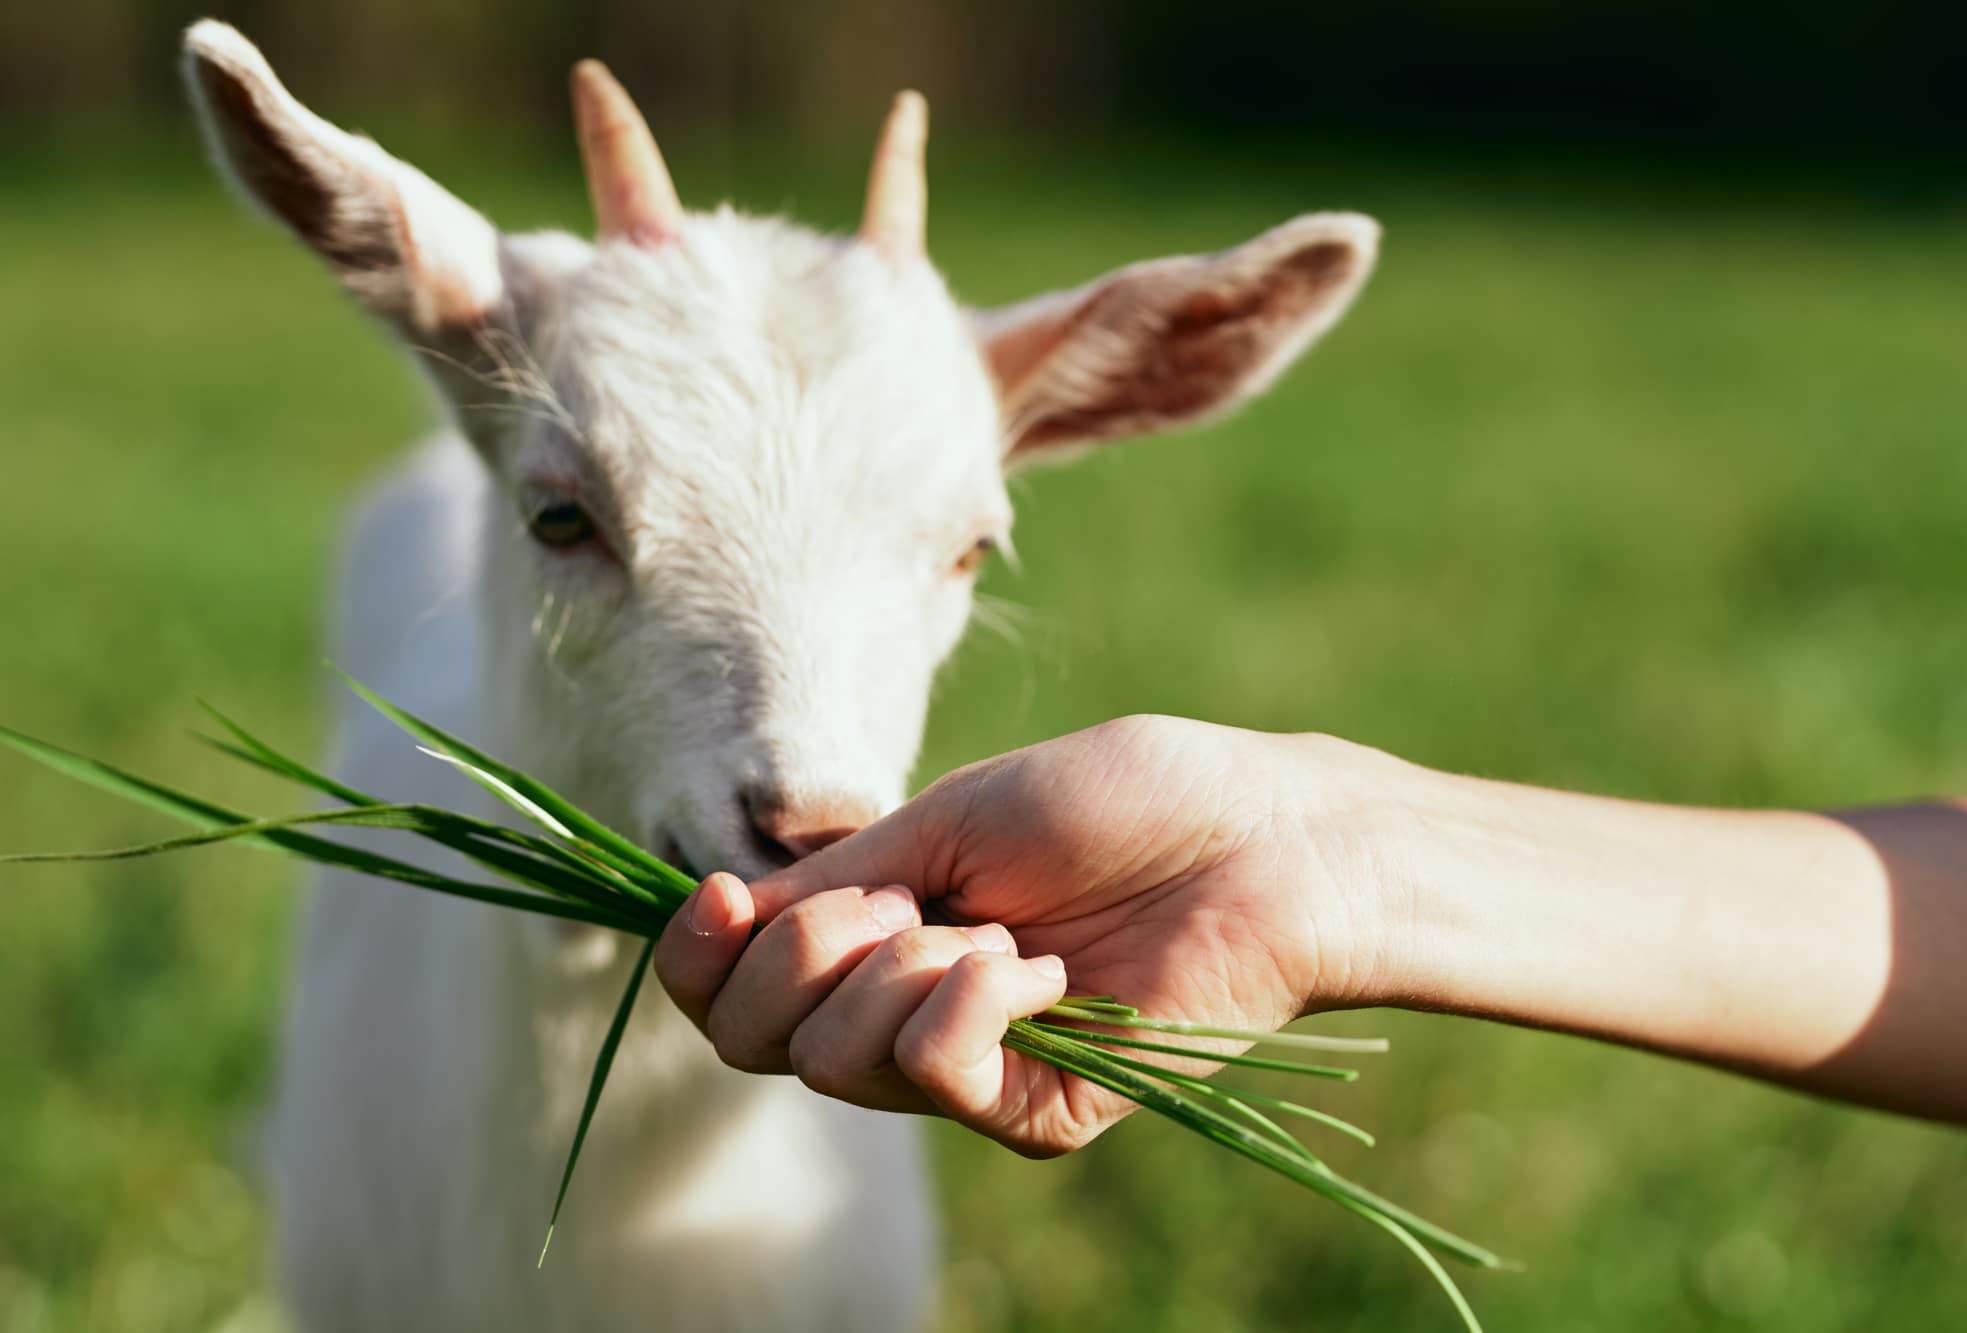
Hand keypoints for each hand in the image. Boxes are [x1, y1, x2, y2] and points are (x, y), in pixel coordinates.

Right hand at [654, 715, 1405, 1154]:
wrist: (1261, 837)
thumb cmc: (1120, 803)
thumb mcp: (950, 818)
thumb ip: (837, 876)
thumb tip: (727, 911)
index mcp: (876, 943)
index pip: (732, 995)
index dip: (698, 957)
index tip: (721, 894)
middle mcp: (903, 1018)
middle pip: (758, 1040)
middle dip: (804, 951)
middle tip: (905, 900)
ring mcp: (970, 1074)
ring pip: (833, 1061)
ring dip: (901, 968)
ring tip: (1005, 930)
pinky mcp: (1035, 1115)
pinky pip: (933, 1073)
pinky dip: (971, 1002)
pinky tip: (1049, 969)